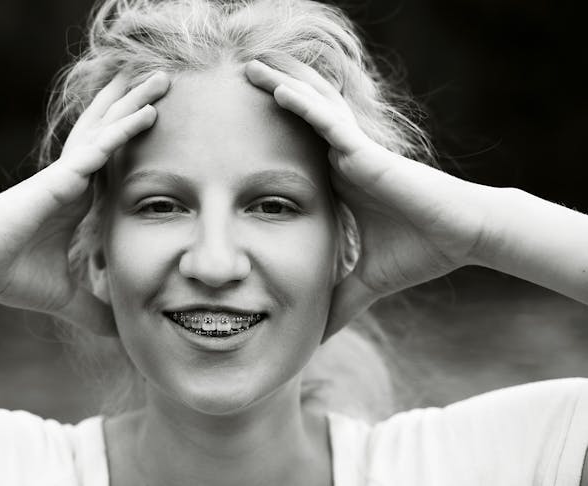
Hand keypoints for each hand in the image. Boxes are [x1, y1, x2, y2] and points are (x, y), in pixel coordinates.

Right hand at [0, 70, 170, 333]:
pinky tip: (146, 113)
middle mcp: (76, 180)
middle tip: (170, 82)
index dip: (139, 141)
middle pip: (115, 133)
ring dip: (137, 104)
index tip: (167, 127)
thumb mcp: (66, 296)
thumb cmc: (10, 276)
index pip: (118, 163)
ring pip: (109, 130)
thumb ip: (94, 309)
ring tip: (163, 79)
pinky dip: (122, 132)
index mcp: (81, 200)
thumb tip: (119, 332)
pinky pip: (97, 150)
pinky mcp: (59, 179)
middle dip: (140, 106)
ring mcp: (68, 175)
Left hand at [245, 59, 495, 338]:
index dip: (264, 141)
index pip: (293, 155)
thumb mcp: (364, 281)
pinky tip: (277, 91)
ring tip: (246, 69)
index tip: (229, 136)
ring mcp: (353, 152)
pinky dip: (303, 107)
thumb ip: (339, 302)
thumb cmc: (420, 252)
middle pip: (297, 121)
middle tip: (230, 85)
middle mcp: (342, 160)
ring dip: (278, 87)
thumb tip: (317, 339)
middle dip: (267, 99)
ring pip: (310, 110)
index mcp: (338, 183)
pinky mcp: (367, 152)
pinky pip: (329, 123)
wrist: (463, 237)